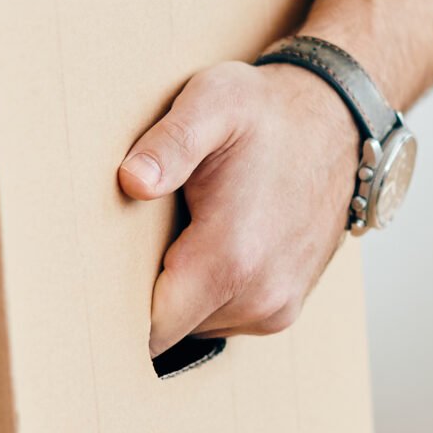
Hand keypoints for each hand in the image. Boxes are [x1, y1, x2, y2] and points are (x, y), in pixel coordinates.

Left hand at [119, 61, 360, 355]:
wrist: (336, 124)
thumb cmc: (268, 113)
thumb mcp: (214, 103)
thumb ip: (170, 142)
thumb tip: (133, 180)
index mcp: (232, 258)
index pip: (152, 328)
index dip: (116, 307)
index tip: (96, 277)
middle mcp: (259, 296)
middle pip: (169, 329)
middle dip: (144, 295)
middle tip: (135, 241)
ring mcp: (275, 309)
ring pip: (195, 327)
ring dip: (179, 294)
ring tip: (179, 237)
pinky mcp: (282, 310)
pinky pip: (223, 318)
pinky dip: (207, 294)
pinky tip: (208, 246)